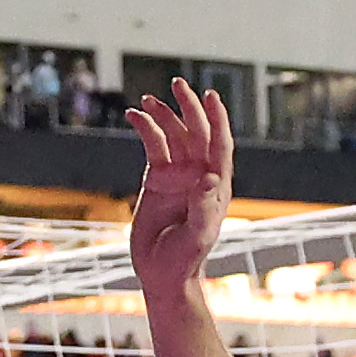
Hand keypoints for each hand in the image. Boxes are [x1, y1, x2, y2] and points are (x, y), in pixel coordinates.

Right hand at [125, 81, 236, 293]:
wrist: (162, 272)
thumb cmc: (186, 258)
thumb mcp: (198, 236)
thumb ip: (203, 208)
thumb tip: (209, 178)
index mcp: (216, 185)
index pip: (220, 145)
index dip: (218, 119)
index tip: (211, 96)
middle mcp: (199, 175)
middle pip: (197, 133)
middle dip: (190, 108)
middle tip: (178, 84)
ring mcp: (178, 176)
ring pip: (173, 137)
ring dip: (164, 116)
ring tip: (148, 100)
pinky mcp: (156, 180)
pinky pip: (153, 148)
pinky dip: (145, 131)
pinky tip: (135, 116)